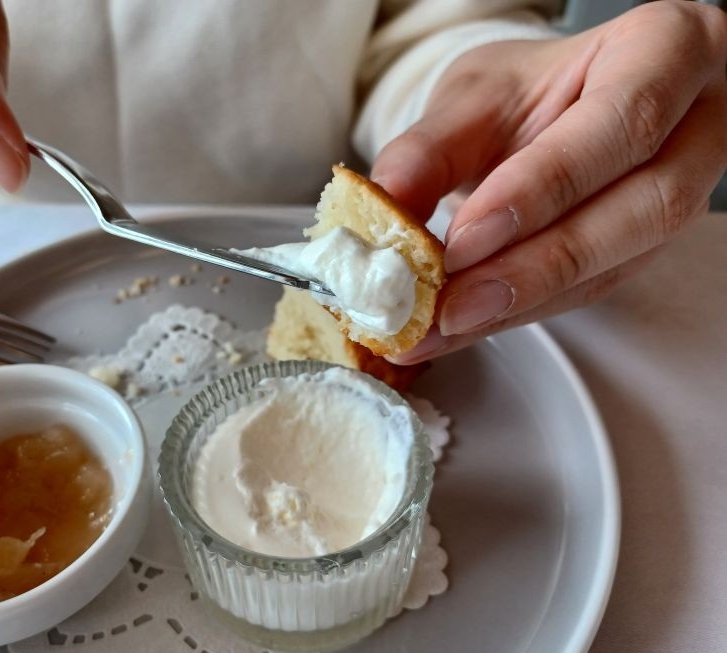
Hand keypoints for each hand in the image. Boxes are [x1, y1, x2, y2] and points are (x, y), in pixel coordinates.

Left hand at [372, 1, 726, 363]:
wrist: (552, 108)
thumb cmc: (527, 88)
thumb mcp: (473, 95)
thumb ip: (431, 146)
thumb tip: (385, 202)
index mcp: (665, 51)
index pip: (621, 123)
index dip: (543, 188)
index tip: (464, 238)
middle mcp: (697, 127)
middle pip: (639, 208)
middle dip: (535, 265)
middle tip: (449, 303)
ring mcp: (682, 194)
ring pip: (617, 262)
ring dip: (521, 301)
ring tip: (440, 325)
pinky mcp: (646, 249)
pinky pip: (591, 290)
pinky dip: (520, 311)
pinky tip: (462, 325)